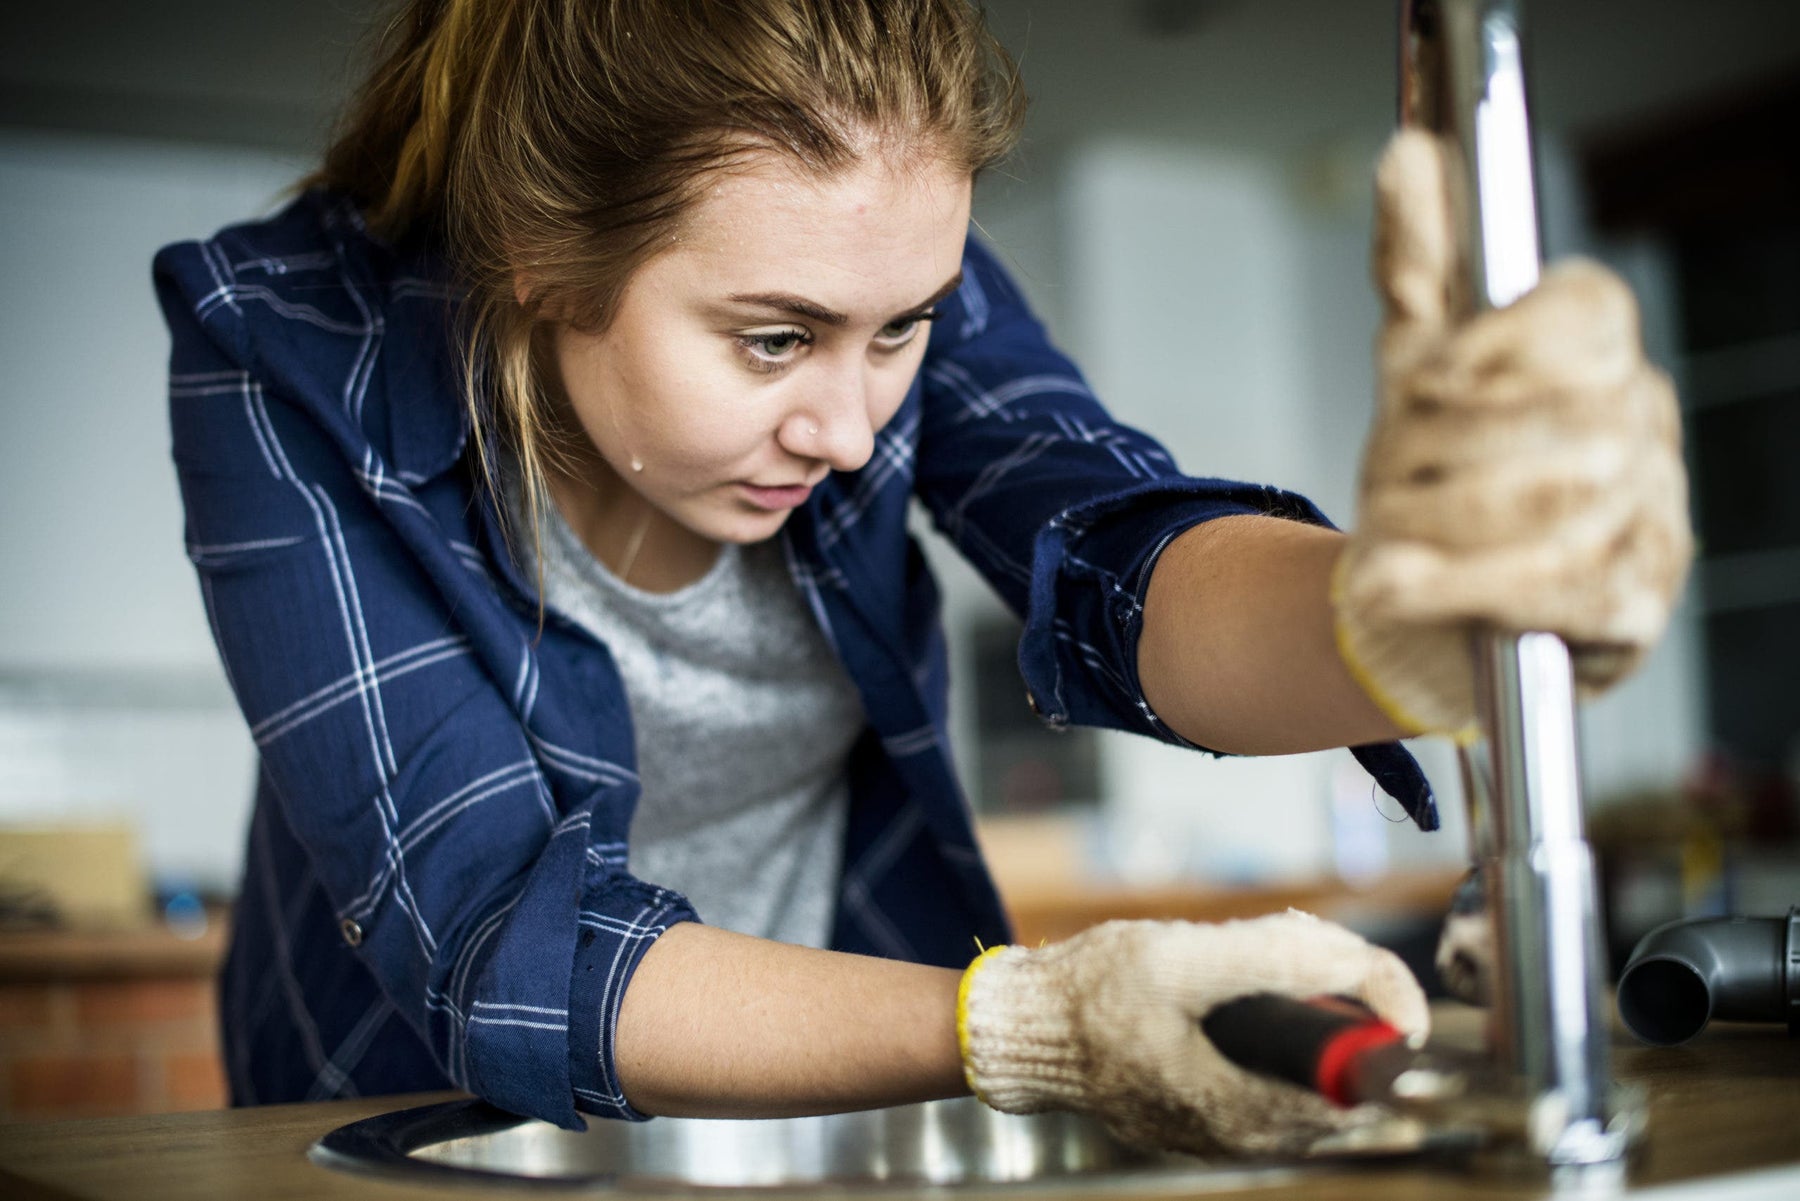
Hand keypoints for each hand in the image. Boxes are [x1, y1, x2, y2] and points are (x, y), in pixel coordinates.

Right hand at [957, 911, 1428, 1157]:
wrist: (1030, 1031)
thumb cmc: (1094, 992)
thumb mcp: (1180, 955)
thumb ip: (1273, 957)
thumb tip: (1357, 962)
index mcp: (1246, 1107)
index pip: (1364, 1079)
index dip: (1385, 1018)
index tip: (1372, 973)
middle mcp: (1245, 1139)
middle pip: (1347, 1083)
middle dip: (1345, 1012)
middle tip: (1314, 956)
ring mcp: (1226, 1137)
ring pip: (1316, 1087)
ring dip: (1314, 1026)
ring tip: (1273, 971)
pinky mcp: (1209, 1124)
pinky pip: (1278, 1089)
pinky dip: (1282, 1045)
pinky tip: (1246, 999)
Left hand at [1334, 131, 1693, 736]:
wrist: (1434, 604)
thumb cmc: (1436, 475)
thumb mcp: (1414, 365)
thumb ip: (1417, 267)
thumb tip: (1406, 156)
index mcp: (1600, 356)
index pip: (1589, 310)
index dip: (1503, 339)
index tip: (1424, 379)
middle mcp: (1640, 429)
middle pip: (1553, 415)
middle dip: (1441, 453)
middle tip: (1379, 480)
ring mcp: (1648, 518)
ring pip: (1546, 505)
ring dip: (1438, 524)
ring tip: (1383, 541)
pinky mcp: (1633, 604)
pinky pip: (1550, 590)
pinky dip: (1458, 588)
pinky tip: (1401, 585)